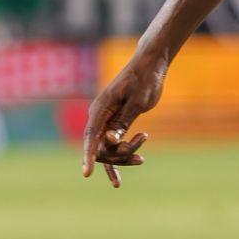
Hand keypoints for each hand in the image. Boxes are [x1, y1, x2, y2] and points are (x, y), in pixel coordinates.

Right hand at [81, 52, 166, 187]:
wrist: (151, 65)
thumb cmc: (146, 80)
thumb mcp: (138, 102)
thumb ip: (123, 121)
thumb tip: (110, 140)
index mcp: (101, 108)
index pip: (91, 137)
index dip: (88, 156)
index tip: (87, 173)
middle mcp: (100, 114)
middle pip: (99, 146)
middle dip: (117, 157)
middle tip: (141, 155)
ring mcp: (106, 118)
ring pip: (108, 147)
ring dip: (123, 156)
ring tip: (142, 160)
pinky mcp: (116, 120)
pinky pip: (114, 142)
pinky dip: (121, 154)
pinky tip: (128, 169)